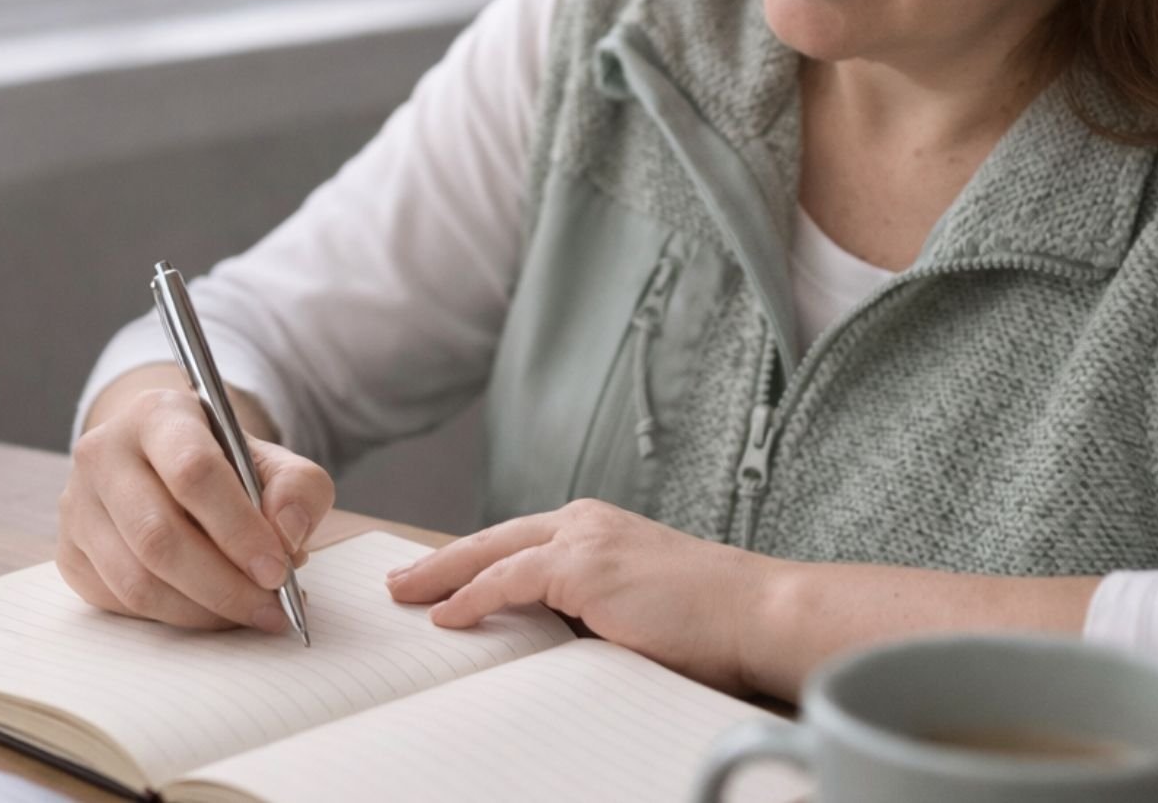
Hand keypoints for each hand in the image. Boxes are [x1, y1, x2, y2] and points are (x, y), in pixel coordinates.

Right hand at [58, 378, 334, 632]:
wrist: (163, 464)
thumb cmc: (223, 465)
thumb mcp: (272, 461)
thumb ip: (298, 488)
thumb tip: (288, 534)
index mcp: (157, 415)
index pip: (192, 472)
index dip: (239, 528)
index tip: (278, 569)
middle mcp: (103, 453)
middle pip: (159, 536)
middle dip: (224, 585)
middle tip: (271, 608)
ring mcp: (77, 506)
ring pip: (138, 581)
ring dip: (203, 612)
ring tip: (250, 613)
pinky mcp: (70, 553)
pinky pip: (122, 603)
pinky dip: (176, 619)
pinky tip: (211, 610)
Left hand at [385, 499, 780, 693]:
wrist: (758, 612)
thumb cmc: (711, 621)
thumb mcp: (636, 605)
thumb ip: (589, 608)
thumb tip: (543, 636)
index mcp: (598, 527)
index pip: (517, 541)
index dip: (471, 559)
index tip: (437, 578)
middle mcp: (585, 522)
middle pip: (492, 539)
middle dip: (441, 561)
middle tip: (399, 581)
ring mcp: (584, 539)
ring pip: (490, 553)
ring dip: (442, 576)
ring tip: (405, 596)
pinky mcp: (585, 566)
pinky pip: (508, 580)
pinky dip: (472, 597)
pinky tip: (446, 617)